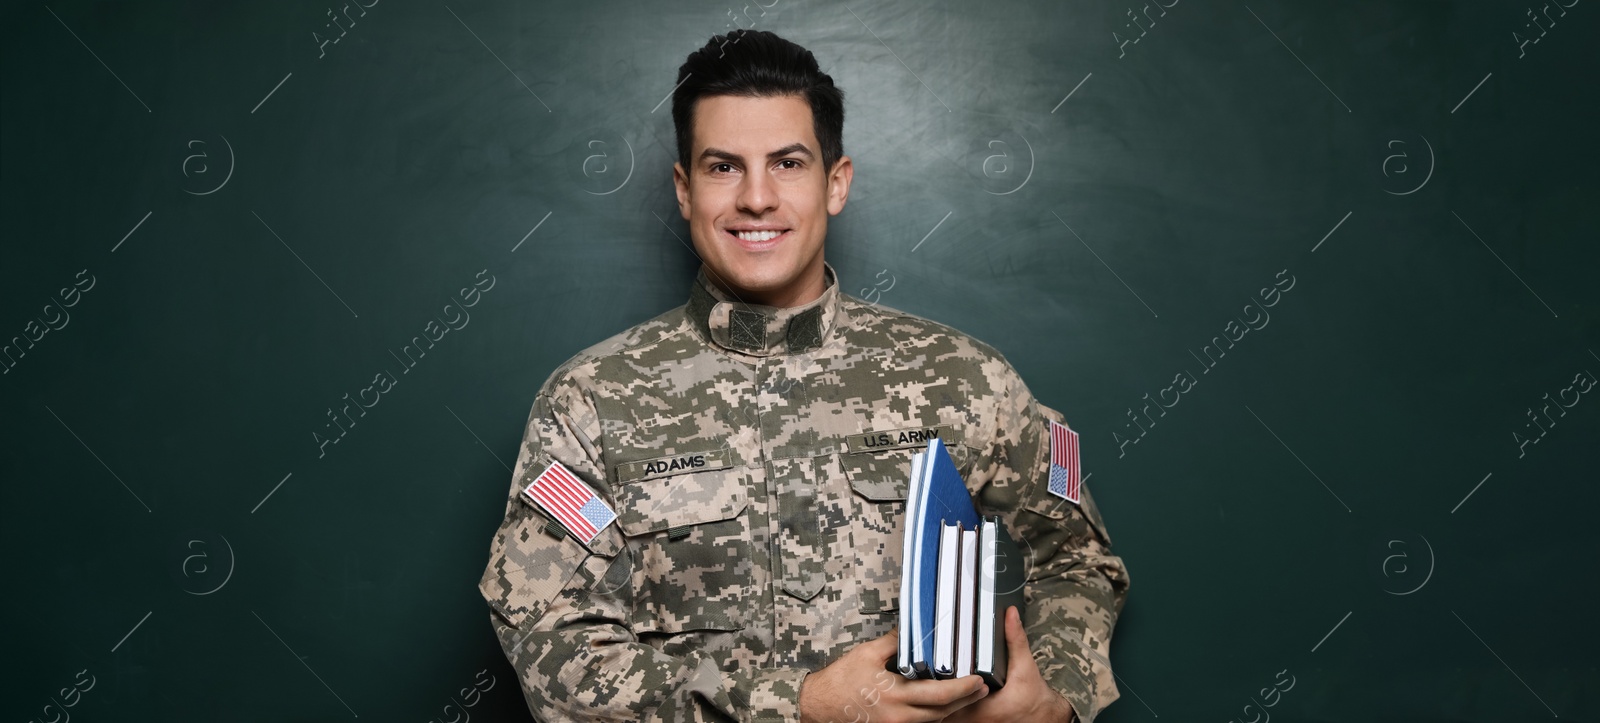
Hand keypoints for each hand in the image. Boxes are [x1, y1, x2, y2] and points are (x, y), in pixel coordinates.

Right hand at [800, 629, 989, 722]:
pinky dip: (934, 716)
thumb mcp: (867, 653)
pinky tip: (942, 706)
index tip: (978, 680)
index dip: (963, 688)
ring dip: (952, 709)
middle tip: (982, 688)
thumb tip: (913, 629)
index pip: (940, 694)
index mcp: (895, 694)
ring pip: (933, 721)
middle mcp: (899, 715)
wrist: (820, 704)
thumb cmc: (841, 680)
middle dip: (965, 700)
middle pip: (942, 712)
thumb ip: (895, 642)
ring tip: (968, 695)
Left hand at [940, 607, 1076, 722]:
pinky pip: (953, 715)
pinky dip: (949, 703)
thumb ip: (1015, 640)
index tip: (939, 663)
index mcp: (985, 709)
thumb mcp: (1026, 667)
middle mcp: (975, 720)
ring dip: (942, 696)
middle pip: (944, 705)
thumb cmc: (1035, 697)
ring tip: (937, 675)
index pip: (952, 697)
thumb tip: (1009, 615)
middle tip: (933, 667)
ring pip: (946, 713)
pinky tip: (948, 688)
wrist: (1044, 717)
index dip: (941, 681)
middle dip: (938, 687)